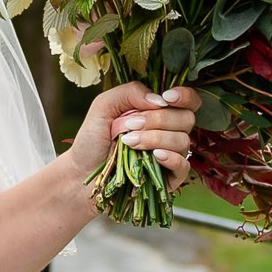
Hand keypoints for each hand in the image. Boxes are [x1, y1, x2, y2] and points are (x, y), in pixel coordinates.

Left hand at [64, 83, 199, 189]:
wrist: (82, 173)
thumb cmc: (92, 139)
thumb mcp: (104, 106)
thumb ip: (130, 92)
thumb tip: (160, 100)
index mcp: (159, 112)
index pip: (188, 101)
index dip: (185, 96)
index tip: (166, 98)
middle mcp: (169, 132)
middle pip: (187, 118)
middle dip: (159, 119)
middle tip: (131, 125)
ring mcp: (171, 156)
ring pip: (183, 141)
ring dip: (155, 138)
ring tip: (129, 143)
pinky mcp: (169, 178)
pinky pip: (183, 165)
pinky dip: (171, 158)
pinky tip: (155, 156)